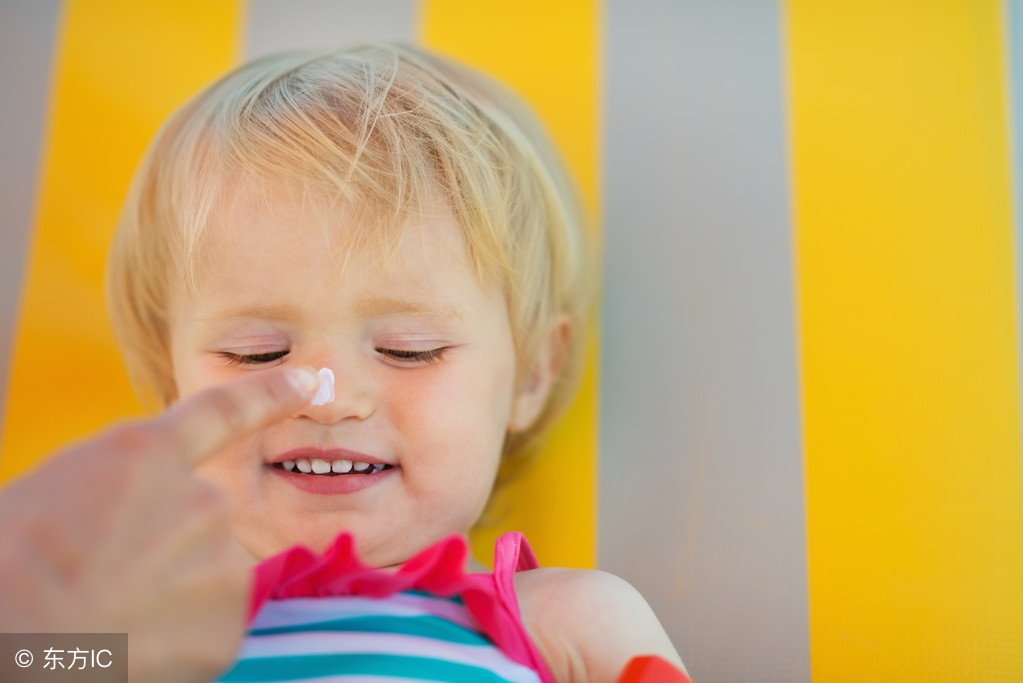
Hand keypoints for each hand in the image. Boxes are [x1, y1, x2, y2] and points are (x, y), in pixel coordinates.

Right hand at [0, 366, 319, 681]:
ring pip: (206, 578)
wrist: (15, 634)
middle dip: (166, 548)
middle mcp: (201, 499)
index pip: (224, 413)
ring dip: (171, 594)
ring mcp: (220, 561)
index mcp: (145, 456)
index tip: (310, 381)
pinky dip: (176, 640)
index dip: (270, 395)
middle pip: (200, 522)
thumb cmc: (11, 562)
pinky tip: (134, 644)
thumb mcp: (59, 492)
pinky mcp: (227, 626)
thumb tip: (143, 513)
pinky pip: (207, 628)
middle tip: (105, 577)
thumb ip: (124, 488)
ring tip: (111, 614)